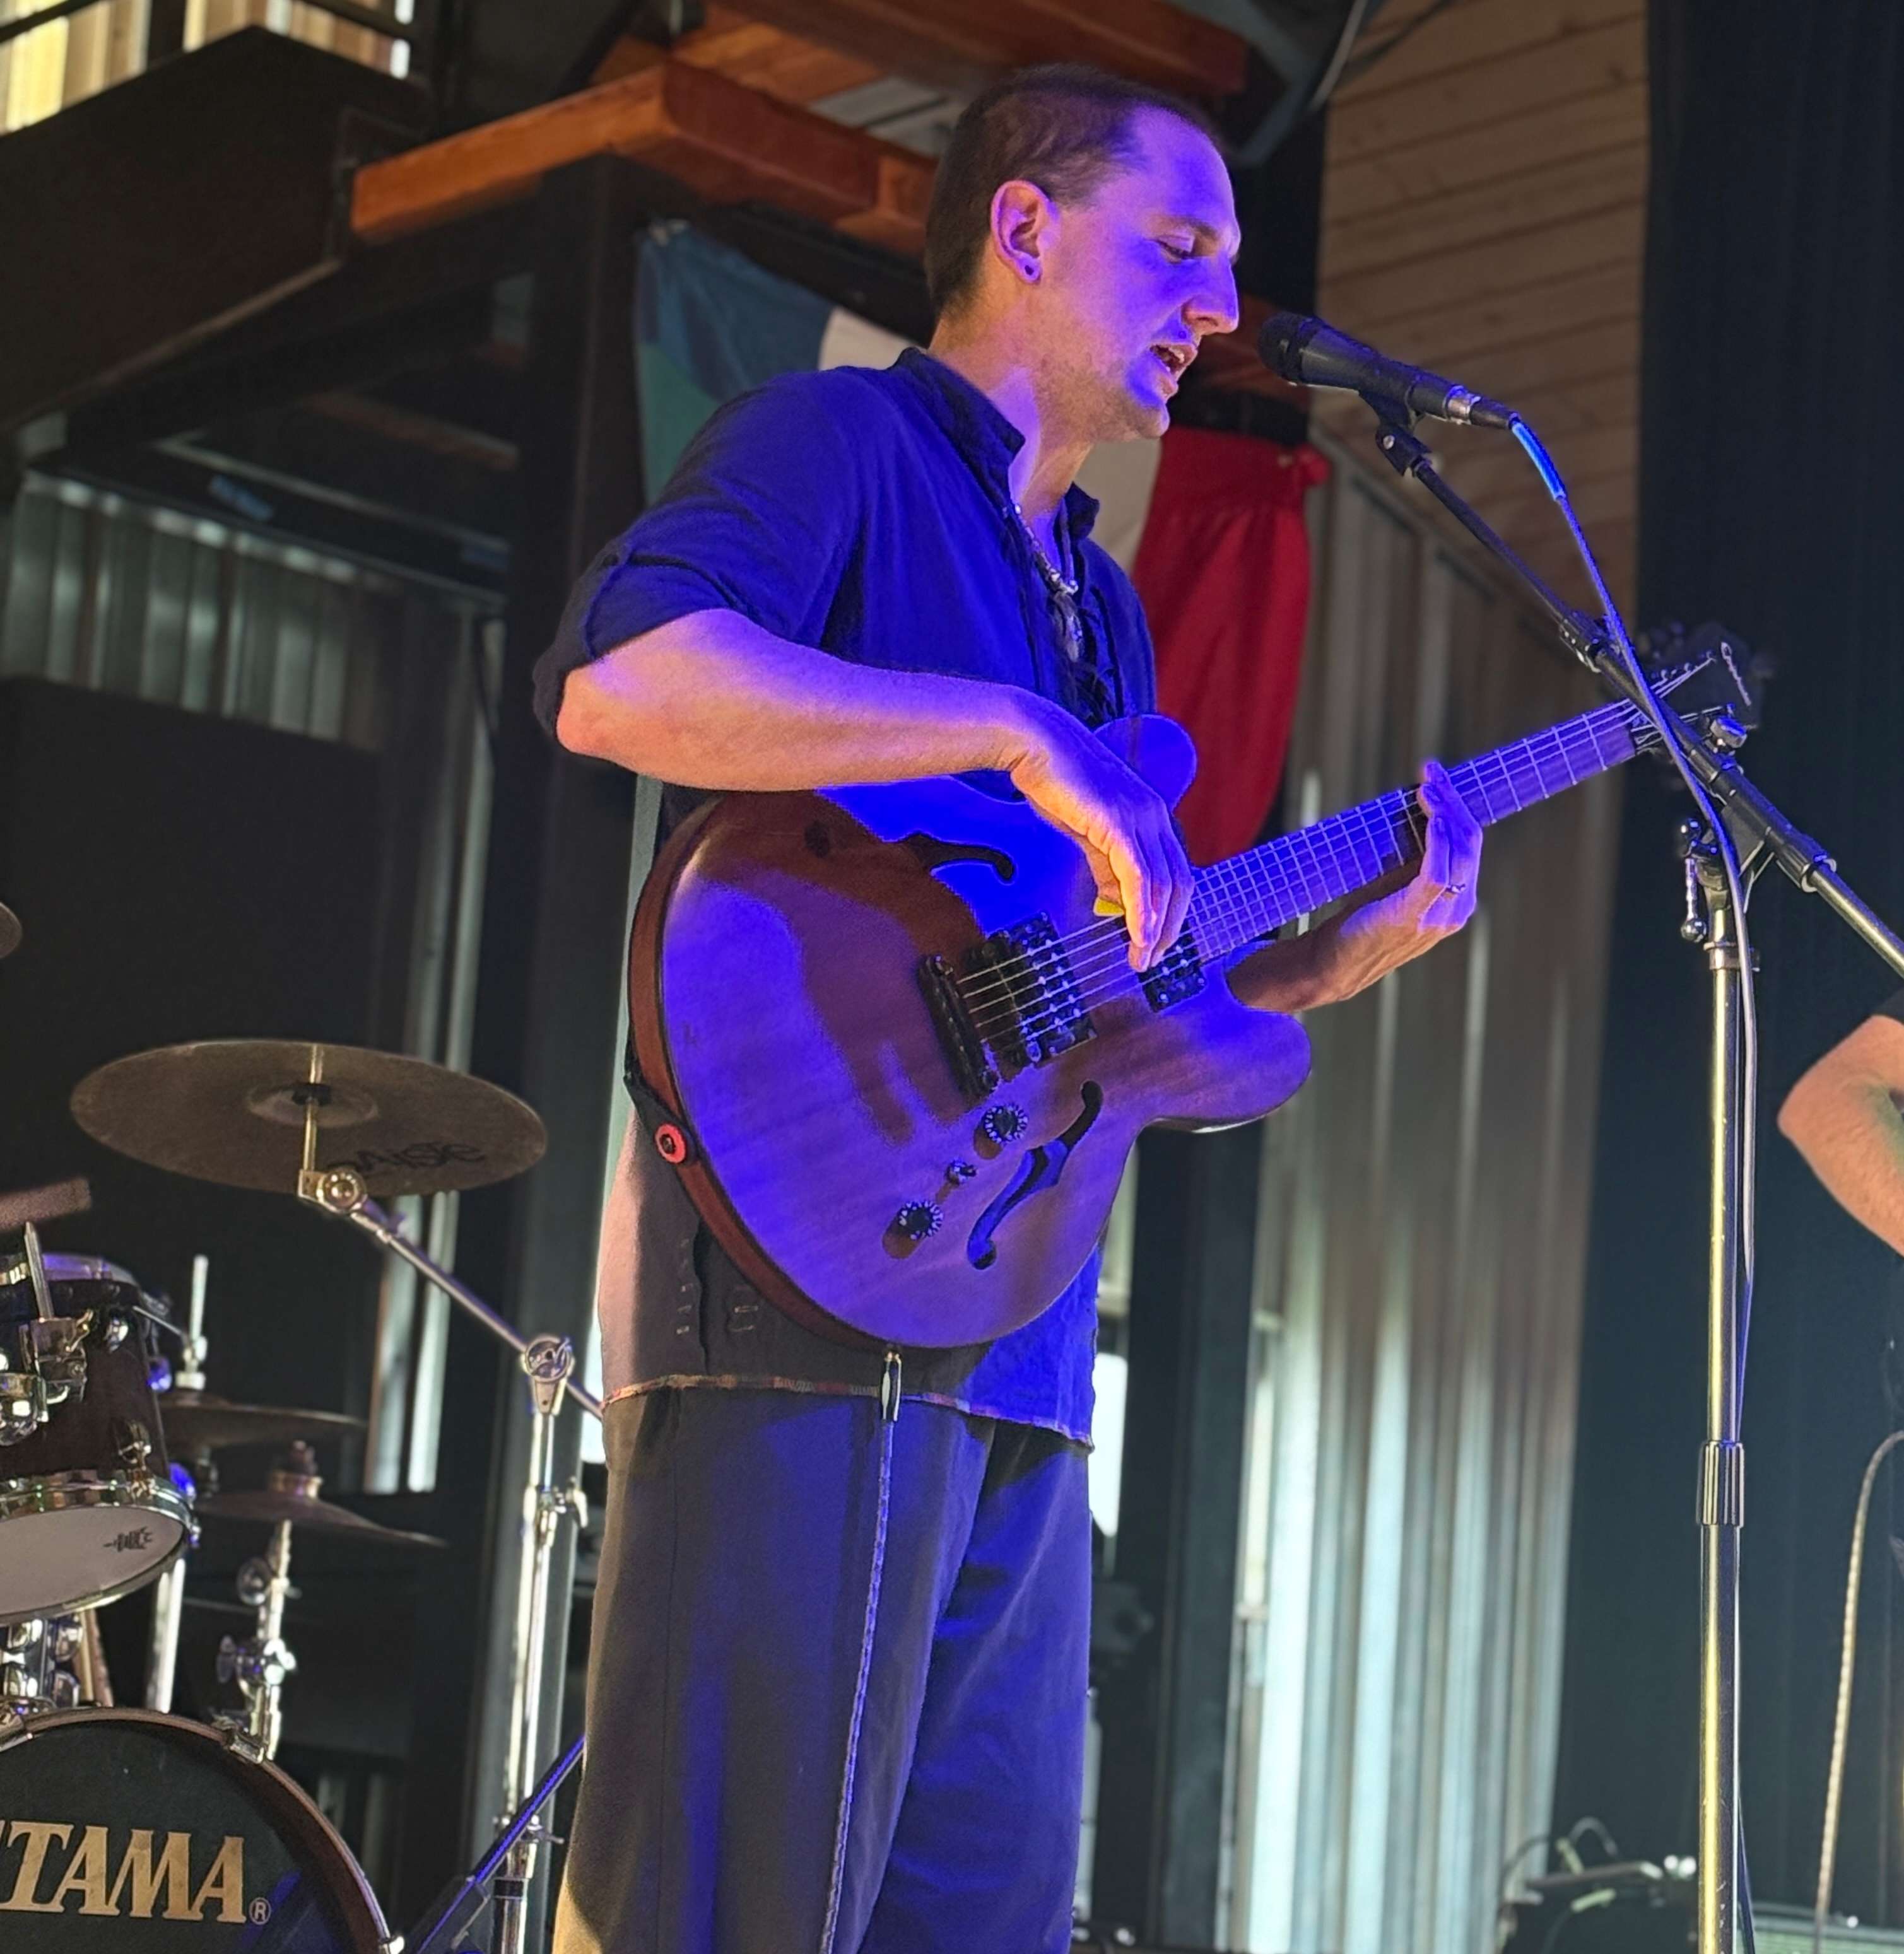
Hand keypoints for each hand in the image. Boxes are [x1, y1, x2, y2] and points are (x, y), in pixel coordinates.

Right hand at [1004, 701, 1194, 969]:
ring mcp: (1141, 817)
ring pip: (1163, 884)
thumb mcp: (1087, 831)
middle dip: (1169, 928)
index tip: (1154, 942)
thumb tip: (1117, 902)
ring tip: (1142, 958)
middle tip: (1151, 960)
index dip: (1170, 912)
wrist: (1035, 744)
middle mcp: (1155, 816)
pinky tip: (1137, 936)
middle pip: (1179, 883)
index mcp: (1151, 817)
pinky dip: (1142, 911)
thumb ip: (1106, 865)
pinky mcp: (1119, 822)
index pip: (1175, 873)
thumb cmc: (1056, 782)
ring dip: (1155, 928)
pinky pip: (1139, 876)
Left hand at [1312, 759, 1481, 999]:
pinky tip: (1432, 817)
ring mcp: (1439, 917)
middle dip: (1454, 801)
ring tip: (1428, 786)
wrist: (1334, 965)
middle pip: (1470, 843)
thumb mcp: (1395, 885)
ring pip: (1459, 852)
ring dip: (1444, 811)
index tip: (1436, 778)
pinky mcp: (1415, 916)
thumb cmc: (1360, 922)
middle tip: (1432, 773)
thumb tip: (1419, 811)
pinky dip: (1438, 840)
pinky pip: (1437, 872)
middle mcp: (1456, 910)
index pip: (1470, 845)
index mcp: (1457, 901)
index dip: (1457, 807)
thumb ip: (1414, 859)